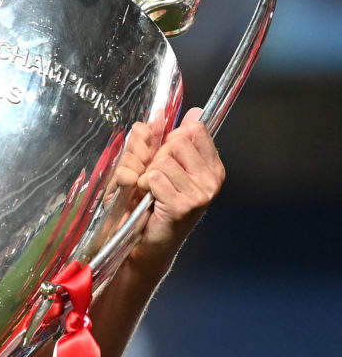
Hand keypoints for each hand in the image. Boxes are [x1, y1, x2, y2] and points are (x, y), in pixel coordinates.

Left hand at [133, 106, 224, 263]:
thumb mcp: (160, 165)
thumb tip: (185, 113)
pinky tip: (149, 200)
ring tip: (152, 192)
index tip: (166, 156)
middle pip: (176, 142)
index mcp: (212, 167)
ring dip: (148, 174)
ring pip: (162, 160)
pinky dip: (144, 186)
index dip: (172, 139)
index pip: (195, 130)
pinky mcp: (183, 206)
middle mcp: (212, 180)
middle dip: (157, 157)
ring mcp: (200, 194)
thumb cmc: (153, 203)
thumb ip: (167, 139)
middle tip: (155, 179)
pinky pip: (154, 177)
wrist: (147, 243)